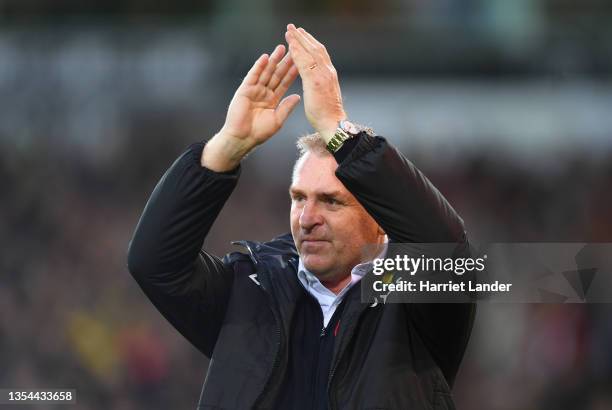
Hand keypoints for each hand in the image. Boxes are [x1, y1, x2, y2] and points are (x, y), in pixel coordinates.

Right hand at [202, 45, 299, 170]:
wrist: (242, 138)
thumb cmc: (259, 133)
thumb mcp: (277, 120)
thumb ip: (287, 107)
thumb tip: (298, 96)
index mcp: (272, 99)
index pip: (285, 83)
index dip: (293, 73)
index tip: (302, 63)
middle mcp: (264, 92)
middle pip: (276, 74)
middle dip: (285, 62)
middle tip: (294, 49)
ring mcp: (254, 90)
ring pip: (266, 72)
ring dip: (274, 60)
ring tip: (282, 48)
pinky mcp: (244, 90)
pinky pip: (253, 76)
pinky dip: (259, 66)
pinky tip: (265, 57)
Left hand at [285, 24, 345, 141]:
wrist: (333, 124)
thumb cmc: (327, 114)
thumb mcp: (324, 95)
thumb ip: (320, 84)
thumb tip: (316, 82)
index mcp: (329, 75)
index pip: (319, 54)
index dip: (310, 44)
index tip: (302, 36)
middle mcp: (327, 72)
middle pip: (315, 48)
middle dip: (304, 37)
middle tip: (294, 27)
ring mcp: (322, 75)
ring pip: (310, 52)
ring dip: (299, 40)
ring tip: (289, 31)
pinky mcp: (315, 81)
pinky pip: (304, 63)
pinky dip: (297, 52)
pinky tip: (290, 45)